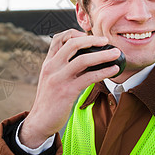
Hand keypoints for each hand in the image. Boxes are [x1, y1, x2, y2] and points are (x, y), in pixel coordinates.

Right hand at [19, 29, 121, 147]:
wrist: (39, 121)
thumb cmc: (49, 100)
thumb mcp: (52, 78)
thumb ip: (64, 67)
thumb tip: (87, 59)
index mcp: (48, 62)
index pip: (58, 38)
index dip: (74, 33)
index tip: (88, 36)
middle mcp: (52, 67)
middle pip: (72, 44)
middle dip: (92, 39)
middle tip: (106, 41)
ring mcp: (59, 79)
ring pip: (83, 59)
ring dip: (103, 55)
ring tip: (115, 53)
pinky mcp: (67, 91)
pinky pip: (89, 77)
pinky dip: (104, 71)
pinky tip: (113, 70)